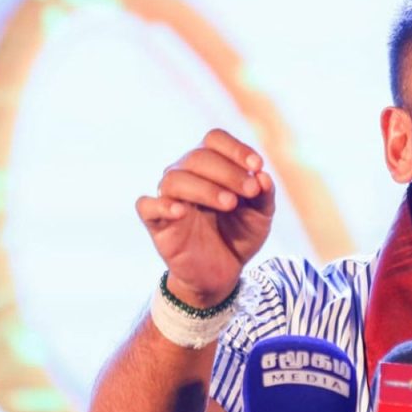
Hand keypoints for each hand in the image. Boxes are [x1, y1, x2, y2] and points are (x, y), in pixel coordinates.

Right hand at [137, 129, 274, 306]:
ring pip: (175, 178)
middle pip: (197, 157)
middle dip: (228, 172)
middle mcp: (186, 175)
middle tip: (250, 191)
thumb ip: (264, 196)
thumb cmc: (239, 234)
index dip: (235, 149)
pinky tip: (182, 212)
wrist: (224, 272)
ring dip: (205, 188)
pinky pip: (147, 206)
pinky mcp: (156, 222)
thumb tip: (263, 176)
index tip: (257, 166)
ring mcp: (169, 197)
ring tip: (231, 203)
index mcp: (211, 166)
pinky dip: (162, 205)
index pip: (215, 140)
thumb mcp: (260, 216)